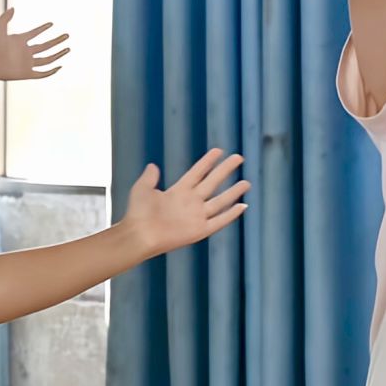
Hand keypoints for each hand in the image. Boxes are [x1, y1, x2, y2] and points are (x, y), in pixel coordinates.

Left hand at [0, 7, 69, 81]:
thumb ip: (6, 17)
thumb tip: (13, 8)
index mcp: (19, 41)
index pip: (34, 33)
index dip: (43, 28)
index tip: (51, 24)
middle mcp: (25, 52)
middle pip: (45, 47)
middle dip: (56, 41)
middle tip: (67, 35)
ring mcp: (26, 63)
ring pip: (47, 59)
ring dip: (58, 54)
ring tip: (68, 48)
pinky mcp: (26, 73)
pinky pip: (42, 73)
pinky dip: (51, 71)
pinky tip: (59, 66)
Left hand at [121, 149, 248, 257]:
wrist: (139, 234)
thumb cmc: (138, 213)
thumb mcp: (142, 189)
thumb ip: (150, 177)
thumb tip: (153, 165)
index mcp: (178, 191)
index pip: (197, 172)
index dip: (208, 162)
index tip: (219, 150)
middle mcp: (191, 201)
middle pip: (213, 182)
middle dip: (226, 170)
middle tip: (239, 158)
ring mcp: (196, 216)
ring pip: (220, 201)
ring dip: (233, 192)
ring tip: (247, 183)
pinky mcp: (200, 230)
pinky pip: (219, 221)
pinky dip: (231, 215)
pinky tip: (243, 206)